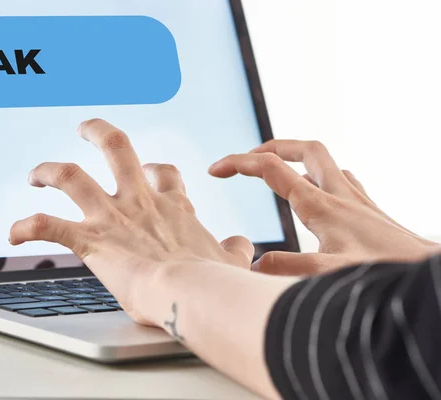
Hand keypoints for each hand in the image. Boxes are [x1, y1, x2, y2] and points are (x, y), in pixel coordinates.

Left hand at [9, 119, 253, 324]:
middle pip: (116, 146)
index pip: (164, 172)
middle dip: (98, 132)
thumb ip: (236, 248)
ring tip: (35, 175)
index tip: (149, 174)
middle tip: (84, 128)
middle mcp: (139, 200)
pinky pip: (48, 227)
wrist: (194, 293)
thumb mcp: (231, 260)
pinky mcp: (91, 241)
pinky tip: (12, 233)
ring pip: (70, 176)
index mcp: (172, 204)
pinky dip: (26, 227)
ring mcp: (113, 217)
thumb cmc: (213, 281)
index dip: (155, 170)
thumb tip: (243, 244)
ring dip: (47, 171)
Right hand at [209, 140, 439, 274]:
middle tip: (249, 158)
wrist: (427, 271)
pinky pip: (339, 178)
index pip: (271, 169)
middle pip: (303, 149)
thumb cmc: (384, 272)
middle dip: (271, 146)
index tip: (214, 169)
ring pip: (322, 161)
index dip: (239, 163)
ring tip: (275, 172)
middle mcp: (338, 194)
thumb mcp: (330, 273)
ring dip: (295, 159)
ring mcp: (355, 199)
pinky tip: (316, 194)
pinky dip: (318, 176)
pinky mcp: (367, 209)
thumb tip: (254, 263)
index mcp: (320, 206)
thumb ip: (290, 267)